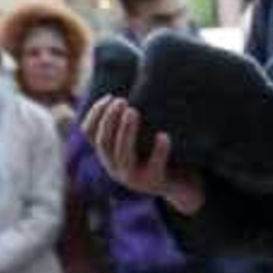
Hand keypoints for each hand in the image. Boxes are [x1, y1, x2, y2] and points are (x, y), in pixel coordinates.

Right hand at [80, 96, 205, 213]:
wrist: (183, 185)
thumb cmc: (158, 154)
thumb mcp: (139, 137)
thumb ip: (127, 121)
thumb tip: (122, 88)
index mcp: (108, 155)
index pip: (89, 134)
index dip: (96, 114)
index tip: (110, 96)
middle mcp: (115, 168)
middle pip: (104, 142)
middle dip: (110, 120)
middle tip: (122, 100)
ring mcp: (134, 179)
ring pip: (123, 154)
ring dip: (126, 131)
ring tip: (134, 111)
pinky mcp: (155, 183)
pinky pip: (154, 166)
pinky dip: (159, 150)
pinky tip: (163, 135)